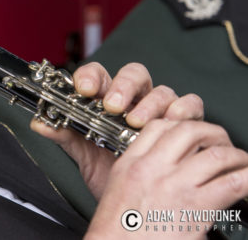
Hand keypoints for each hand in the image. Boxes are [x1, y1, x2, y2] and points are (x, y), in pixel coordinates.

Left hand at [30, 62, 202, 197]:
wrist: (133, 199)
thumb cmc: (109, 169)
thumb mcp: (83, 154)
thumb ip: (64, 135)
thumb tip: (39, 123)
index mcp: (105, 100)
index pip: (99, 75)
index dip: (91, 76)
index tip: (85, 89)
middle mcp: (134, 100)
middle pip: (133, 75)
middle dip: (123, 87)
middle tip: (113, 106)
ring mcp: (159, 109)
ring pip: (161, 90)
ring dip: (150, 104)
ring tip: (138, 122)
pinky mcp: (182, 121)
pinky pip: (189, 104)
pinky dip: (183, 110)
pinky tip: (173, 121)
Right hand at [86, 119, 247, 238]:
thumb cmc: (118, 235)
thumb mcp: (117, 193)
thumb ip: (140, 175)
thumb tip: (166, 170)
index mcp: (130, 165)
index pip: (158, 127)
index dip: (181, 124)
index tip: (192, 135)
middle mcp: (152, 169)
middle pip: (188, 131)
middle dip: (212, 133)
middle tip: (221, 144)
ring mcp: (174, 185)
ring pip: (217, 154)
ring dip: (237, 157)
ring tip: (242, 164)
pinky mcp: (196, 207)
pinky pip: (233, 183)